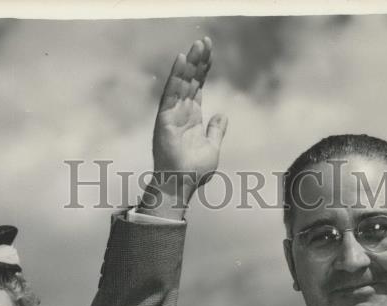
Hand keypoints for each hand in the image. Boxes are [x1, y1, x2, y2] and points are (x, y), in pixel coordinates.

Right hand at [144, 36, 227, 213]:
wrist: (181, 185)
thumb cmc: (194, 172)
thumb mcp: (212, 148)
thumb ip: (216, 130)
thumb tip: (221, 115)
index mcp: (192, 118)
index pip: (197, 87)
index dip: (203, 69)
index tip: (209, 52)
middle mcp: (181, 112)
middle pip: (190, 80)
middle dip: (198, 60)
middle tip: (205, 40)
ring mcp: (172, 113)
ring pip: (182, 82)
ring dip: (189, 62)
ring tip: (198, 44)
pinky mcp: (165, 117)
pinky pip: (171, 92)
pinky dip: (176, 75)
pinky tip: (182, 58)